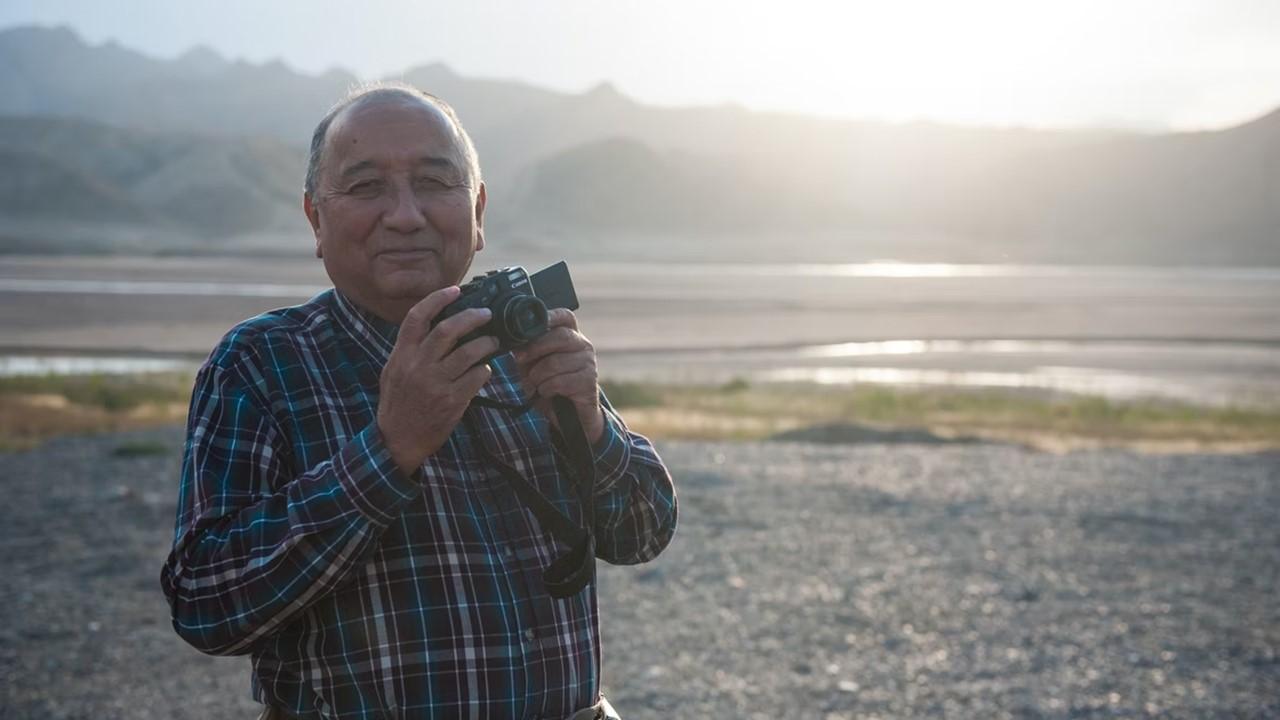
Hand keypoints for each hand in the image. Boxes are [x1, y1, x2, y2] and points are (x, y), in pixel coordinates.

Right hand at [377, 286, 497, 474]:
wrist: (398, 439)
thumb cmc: (398, 403)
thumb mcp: (393, 371)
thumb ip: (410, 349)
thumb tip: (435, 326)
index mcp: (402, 355)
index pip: (417, 318)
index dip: (437, 299)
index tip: (455, 290)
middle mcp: (418, 366)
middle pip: (448, 330)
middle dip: (472, 316)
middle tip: (486, 314)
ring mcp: (436, 384)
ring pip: (468, 353)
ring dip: (486, 344)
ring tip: (493, 343)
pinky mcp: (452, 401)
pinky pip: (477, 377)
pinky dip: (484, 370)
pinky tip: (484, 370)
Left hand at [511, 308, 604, 443]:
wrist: (570, 416)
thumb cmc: (550, 385)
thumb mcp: (533, 365)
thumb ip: (526, 351)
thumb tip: (513, 342)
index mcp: (570, 336)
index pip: (565, 317)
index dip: (550, 316)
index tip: (534, 323)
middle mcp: (583, 346)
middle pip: (560, 336)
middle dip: (535, 349)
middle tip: (520, 360)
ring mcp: (589, 363)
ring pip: (555, 362)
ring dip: (538, 376)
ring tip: (536, 383)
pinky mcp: (589, 382)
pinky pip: (560, 381)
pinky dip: (546, 389)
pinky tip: (547, 392)